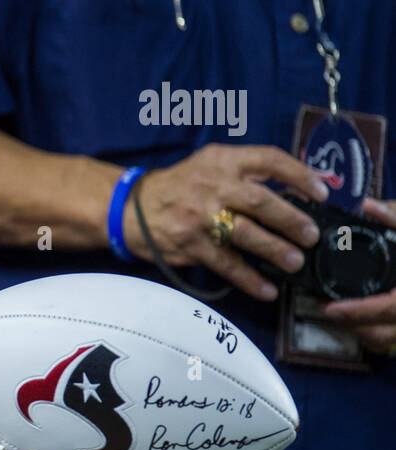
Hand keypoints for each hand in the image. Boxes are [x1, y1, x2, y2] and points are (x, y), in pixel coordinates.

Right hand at [124, 143, 330, 299]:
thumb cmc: (178, 187)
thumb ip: (245, 174)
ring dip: (275, 249)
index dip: (299, 175)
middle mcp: (211, 186)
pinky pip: (226, 264)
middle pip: (260, 201)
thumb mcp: (209, 166)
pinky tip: (267, 289)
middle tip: (311, 235)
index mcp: (221, 161)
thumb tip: (294, 194)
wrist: (129, 208)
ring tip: (295, 262)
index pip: (268, 160)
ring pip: (245, 234)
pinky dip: (249, 279)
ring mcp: (200, 217)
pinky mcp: (191, 245)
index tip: (321, 192)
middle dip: (291, 219)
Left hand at [320, 198, 395, 353]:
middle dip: (352, 325)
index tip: (331, 309)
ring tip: (339, 312)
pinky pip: (392, 338)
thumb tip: (368, 206)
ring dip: (361, 330)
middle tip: (327, 308)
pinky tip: (360, 316)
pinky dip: (374, 331)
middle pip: (384, 333)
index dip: (359, 312)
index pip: (390, 308)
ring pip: (387, 340)